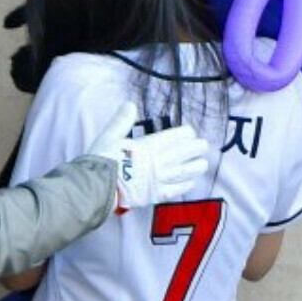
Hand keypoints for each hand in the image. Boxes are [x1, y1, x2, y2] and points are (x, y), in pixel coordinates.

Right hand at [88, 106, 209, 209]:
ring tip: (204, 164)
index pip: (172, 138)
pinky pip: (174, 190)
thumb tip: (130, 104)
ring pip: (182, 172)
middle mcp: (156, 162)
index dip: (184, 135)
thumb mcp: (109, 136)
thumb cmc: (102, 161)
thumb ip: (122, 120)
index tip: (191, 133)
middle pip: (181, 154)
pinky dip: (184, 186)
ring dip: (194, 168)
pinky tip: (192, 183)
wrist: (97, 188)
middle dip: (195, 149)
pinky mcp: (154, 195)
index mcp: (147, 146)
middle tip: (204, 146)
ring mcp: (157, 180)